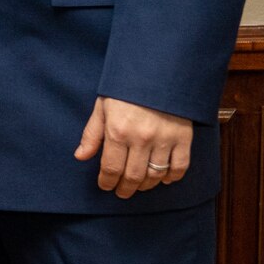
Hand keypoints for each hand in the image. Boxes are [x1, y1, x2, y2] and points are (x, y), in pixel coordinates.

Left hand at [74, 96, 192, 197]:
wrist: (159, 70)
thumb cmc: (126, 88)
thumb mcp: (102, 106)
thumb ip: (92, 134)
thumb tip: (80, 156)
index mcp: (118, 130)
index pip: (111, 168)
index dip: (107, 182)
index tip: (105, 186)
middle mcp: (141, 138)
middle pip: (133, 176)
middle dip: (125, 189)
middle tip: (121, 192)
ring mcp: (164, 139)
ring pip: (155, 175)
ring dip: (146, 185)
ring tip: (139, 186)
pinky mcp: (183, 138)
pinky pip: (180, 167)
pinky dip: (171, 177)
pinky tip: (163, 178)